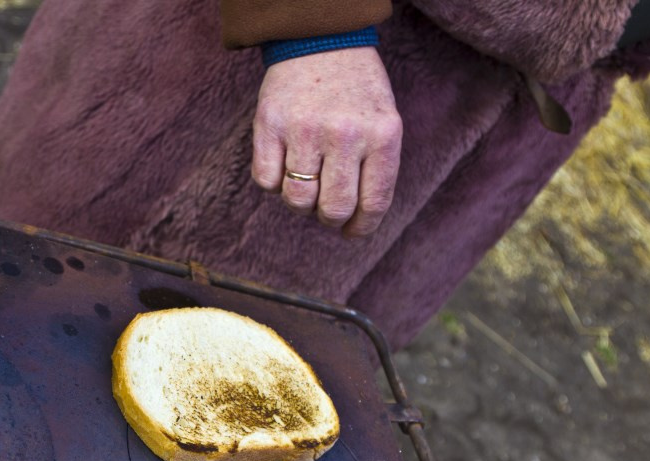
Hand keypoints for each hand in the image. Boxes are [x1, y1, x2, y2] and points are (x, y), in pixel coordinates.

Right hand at [252, 47, 401, 237]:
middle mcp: (345, 134)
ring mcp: (305, 129)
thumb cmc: (355, 93)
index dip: (360, 228)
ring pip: (297, 201)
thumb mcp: (383, 124)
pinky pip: (266, 182)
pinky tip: (284, 163)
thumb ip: (376, 171)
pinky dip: (273, 182)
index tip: (351, 232)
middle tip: (326, 208)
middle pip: (333, 209)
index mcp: (383, 135)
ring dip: (300, 201)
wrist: (321, 40)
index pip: (373, 204)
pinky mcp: (269, 124)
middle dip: (329, 218)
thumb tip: (352, 225)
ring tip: (306, 181)